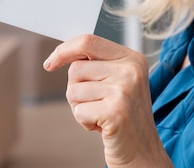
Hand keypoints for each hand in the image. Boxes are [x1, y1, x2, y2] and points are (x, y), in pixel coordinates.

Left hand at [44, 34, 172, 167]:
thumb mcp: (117, 82)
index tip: (50, 63)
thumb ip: (97, 64)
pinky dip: (84, 122)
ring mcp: (125, 89)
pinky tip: (102, 127)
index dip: (64, 50)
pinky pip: (78, 110)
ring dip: (80, 107)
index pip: (88, 41)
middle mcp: (131, 70)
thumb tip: (61, 54)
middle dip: (76, 89)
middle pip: (76, 68)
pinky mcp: (116, 111)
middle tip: (96, 104)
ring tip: (101, 115)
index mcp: (132, 58)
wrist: (143, 153)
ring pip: (73, 90)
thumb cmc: (123, 118)